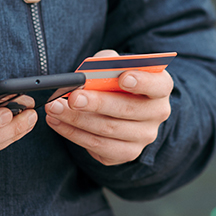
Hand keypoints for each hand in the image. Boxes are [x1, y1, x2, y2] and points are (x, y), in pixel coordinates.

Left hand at [45, 50, 172, 165]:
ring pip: (108, 130)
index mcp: (161, 87)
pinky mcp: (126, 153)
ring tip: (54, 108)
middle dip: (97, 103)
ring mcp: (143, 136)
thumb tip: (90, 70)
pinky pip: (98, 146)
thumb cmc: (116, 81)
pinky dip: (74, 134)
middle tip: (73, 98)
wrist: (119, 108)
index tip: (123, 77)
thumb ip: (106, 62)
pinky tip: (57, 122)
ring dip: (77, 120)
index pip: (158, 85)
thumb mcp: (114, 66)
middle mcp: (157, 114)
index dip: (142, 81)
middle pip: (128, 110)